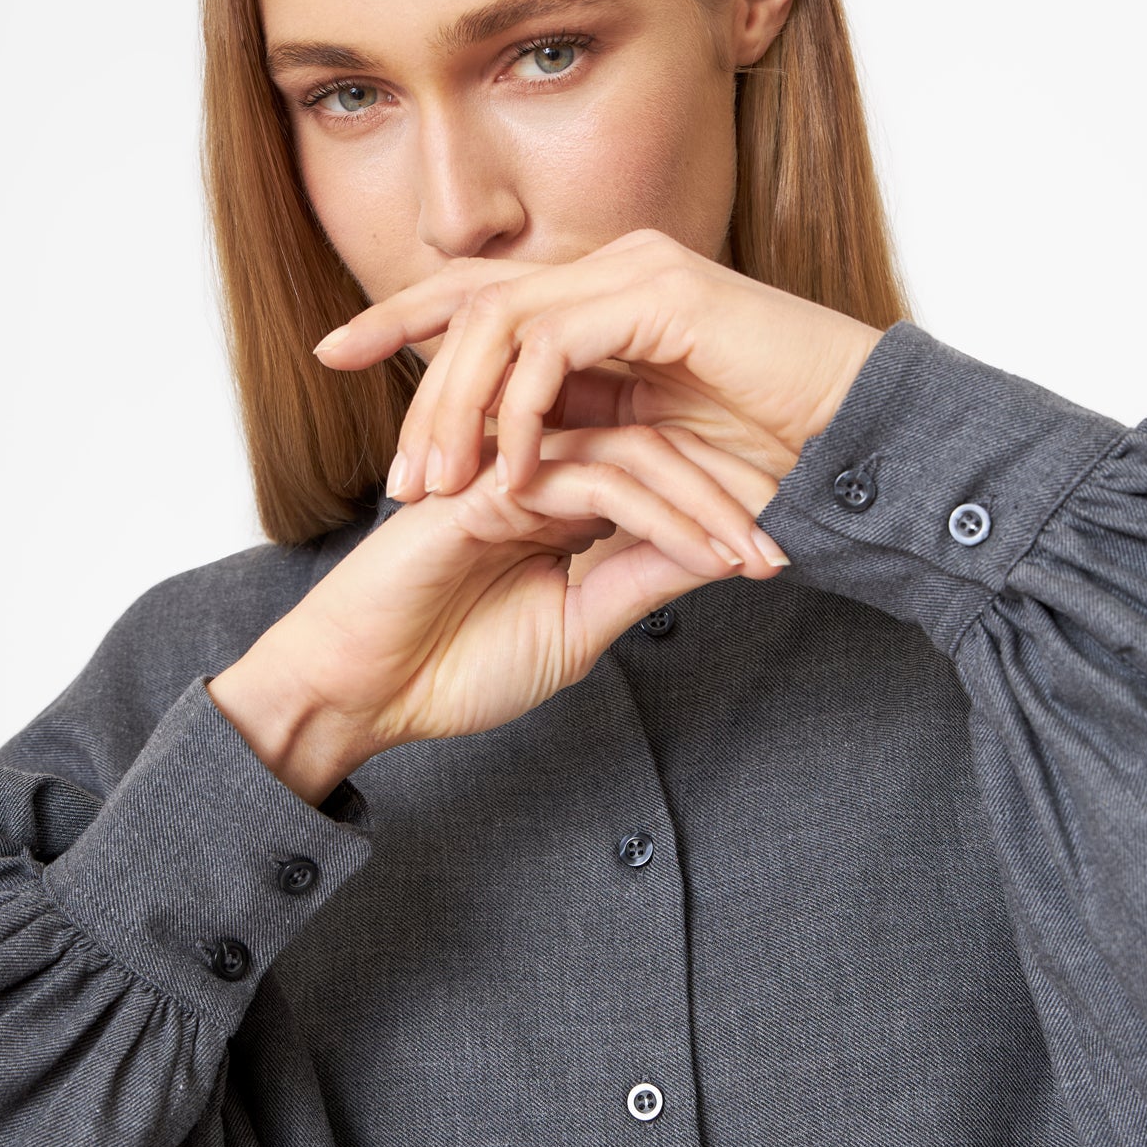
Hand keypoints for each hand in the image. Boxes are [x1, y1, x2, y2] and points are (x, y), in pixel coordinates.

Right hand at [208, 421, 788, 803]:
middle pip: (653, 449)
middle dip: (727, 500)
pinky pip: (587, 480)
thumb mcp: (577, 629)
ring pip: (630, 454)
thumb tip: (722, 555)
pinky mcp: (481, 486)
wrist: (360, 696)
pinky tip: (702, 552)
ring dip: (704, 506)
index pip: (652, 475)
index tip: (779, 560)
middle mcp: (534, 471)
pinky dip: (653, 515)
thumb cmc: (453, 669)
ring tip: (754, 554)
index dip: (721, 513)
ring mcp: (506, 469)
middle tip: (786, 547)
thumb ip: (639, 581)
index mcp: (554, 500)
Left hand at [311, 229, 885, 504]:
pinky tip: (510, 470)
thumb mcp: (641, 447)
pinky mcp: (664, 295)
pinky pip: (555, 344)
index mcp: (602, 295)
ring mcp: (639, 271)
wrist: (862, 442)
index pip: (478, 293)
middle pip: (471, 299)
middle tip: (388, 470)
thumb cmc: (771, 455)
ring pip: (499, 319)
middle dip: (407, 370)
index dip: (399, 318)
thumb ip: (573, 431)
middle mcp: (612, 268)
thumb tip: (491, 461)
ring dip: (456, 408)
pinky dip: (520, 409)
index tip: (330, 355)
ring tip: (432, 489)